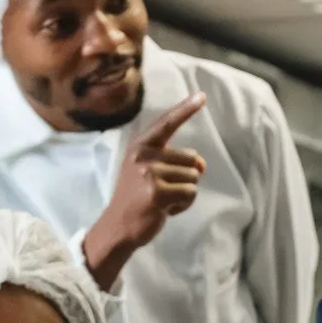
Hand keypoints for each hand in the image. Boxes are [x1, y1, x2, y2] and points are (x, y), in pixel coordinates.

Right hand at [82, 93, 206, 287]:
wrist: (118, 226)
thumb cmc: (138, 198)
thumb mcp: (147, 171)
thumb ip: (174, 162)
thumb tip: (203, 166)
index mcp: (140, 146)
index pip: (167, 123)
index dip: (186, 109)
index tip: (201, 96)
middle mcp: (144, 155)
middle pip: (192, 158)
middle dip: (186, 177)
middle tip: (163, 190)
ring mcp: (149, 173)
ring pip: (193, 178)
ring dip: (184, 193)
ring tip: (162, 200)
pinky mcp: (157, 192)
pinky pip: (190, 194)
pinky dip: (183, 205)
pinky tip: (164, 209)